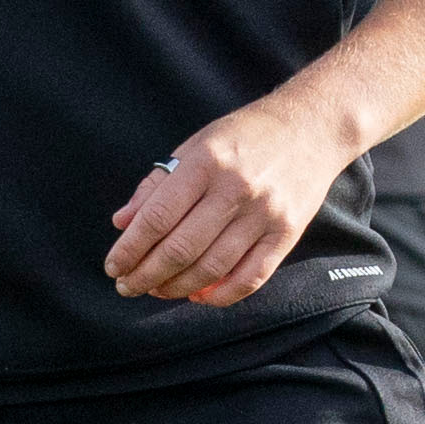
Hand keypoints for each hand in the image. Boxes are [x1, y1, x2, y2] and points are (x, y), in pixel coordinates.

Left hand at [107, 92, 365, 306]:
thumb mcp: (195, 146)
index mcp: (206, 162)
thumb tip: (122, 224)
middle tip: (127, 286)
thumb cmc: (244, 137)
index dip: (130, 248)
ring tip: (157, 290)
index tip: (113, 266)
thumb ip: (157, 185)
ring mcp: (265, 213)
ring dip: (177, 287)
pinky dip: (221, 295)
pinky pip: (250, 278)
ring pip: (212, 268)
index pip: (157, 217)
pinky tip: (199, 296)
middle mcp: (236, 188)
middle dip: (146, 275)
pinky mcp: (287, 234)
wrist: (311, 127)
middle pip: (181, 248)